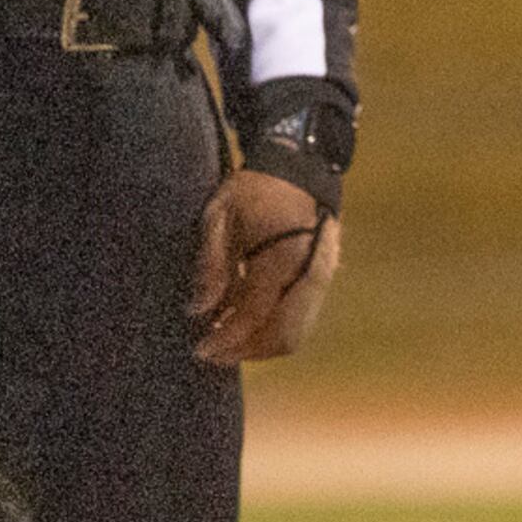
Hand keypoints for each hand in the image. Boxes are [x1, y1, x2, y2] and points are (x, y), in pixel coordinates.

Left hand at [189, 167, 339, 365]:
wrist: (299, 166)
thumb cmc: (253, 189)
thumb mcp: (219, 218)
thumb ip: (211, 267)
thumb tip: (198, 312)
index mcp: (282, 258)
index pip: (254, 315)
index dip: (226, 338)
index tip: (200, 350)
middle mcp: (309, 273)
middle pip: (285, 334)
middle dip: (248, 351)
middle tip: (214, 354)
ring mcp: (322, 276)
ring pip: (298, 331)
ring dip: (262, 343)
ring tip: (227, 339)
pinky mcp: (323, 277)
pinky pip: (302, 316)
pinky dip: (274, 327)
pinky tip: (245, 318)